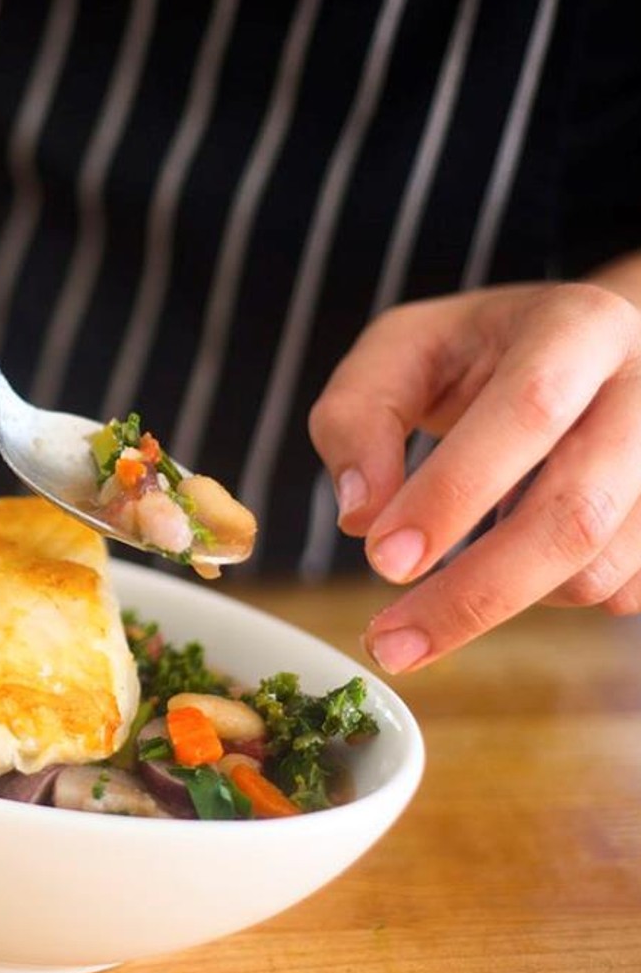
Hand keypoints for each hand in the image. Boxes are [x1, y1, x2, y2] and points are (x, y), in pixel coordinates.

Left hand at [309, 269, 640, 673]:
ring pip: (599, 569)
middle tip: (390, 644)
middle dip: (475, 592)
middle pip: (577, 513)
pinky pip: (617, 594)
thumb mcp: (398, 352)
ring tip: (438, 584)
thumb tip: (360, 517)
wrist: (584, 350)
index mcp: (576, 329)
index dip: (455, 492)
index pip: (527, 411)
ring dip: (501, 598)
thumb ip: (357, 419)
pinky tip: (506, 560)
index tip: (385, 559)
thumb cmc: (477, 353)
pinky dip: (544, 598)